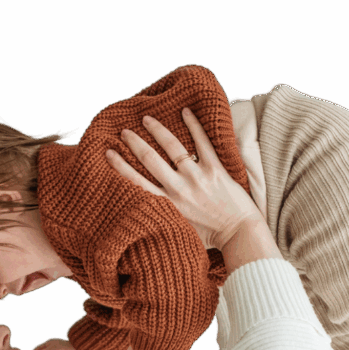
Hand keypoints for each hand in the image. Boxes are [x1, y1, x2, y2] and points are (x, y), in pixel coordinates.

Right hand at [105, 108, 262, 251]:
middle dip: (135, 143)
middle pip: (150, 159)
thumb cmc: (210, 238)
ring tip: (147, 119)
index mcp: (167, 205)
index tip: (109, 152)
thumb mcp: (179, 232)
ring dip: (157, 130)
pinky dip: (194, 125)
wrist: (239, 235)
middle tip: (125, 131)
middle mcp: (179, 189)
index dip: (120, 165)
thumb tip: (146, 214)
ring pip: (173, 147)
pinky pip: (203, 143)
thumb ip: (163, 219)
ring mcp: (197, 178)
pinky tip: (185, 111)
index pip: (137, 181)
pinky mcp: (215, 170)